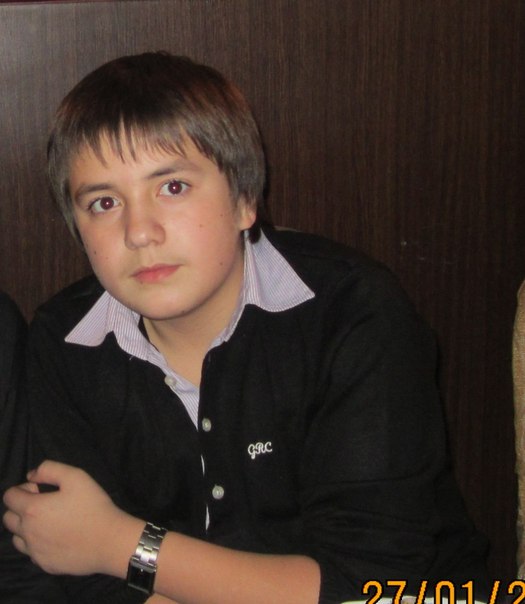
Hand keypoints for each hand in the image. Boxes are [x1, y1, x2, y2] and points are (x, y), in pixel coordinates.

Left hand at [2, 460, 134, 575]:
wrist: (109, 541)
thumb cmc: (93, 506)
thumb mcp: (76, 477)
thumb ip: (49, 469)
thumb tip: (31, 475)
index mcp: (32, 509)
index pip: (9, 496)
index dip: (23, 488)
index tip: (41, 489)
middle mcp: (28, 533)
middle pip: (8, 518)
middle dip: (21, 507)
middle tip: (44, 504)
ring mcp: (35, 552)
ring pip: (17, 538)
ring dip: (26, 527)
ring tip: (50, 522)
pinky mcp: (45, 564)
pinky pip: (32, 553)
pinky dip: (38, 543)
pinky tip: (58, 537)